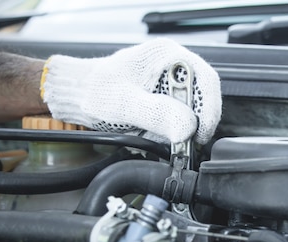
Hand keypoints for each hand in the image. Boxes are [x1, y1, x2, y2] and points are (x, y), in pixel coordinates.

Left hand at [40, 38, 221, 143]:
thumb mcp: (125, 104)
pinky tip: (154, 131)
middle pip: (203, 96)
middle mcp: (172, 66)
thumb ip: (157, 114)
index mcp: (167, 56)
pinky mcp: (164, 97)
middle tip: (182, 140)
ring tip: (159, 134)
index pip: (207, 80)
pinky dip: (171, 129)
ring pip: (192, 109)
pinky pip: (179, 115)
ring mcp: (169, 82)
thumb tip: (187, 126)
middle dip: (194, 121)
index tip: (200, 132)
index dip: (209, 109)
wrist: (78, 95)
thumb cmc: (94, 91)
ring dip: (181, 127)